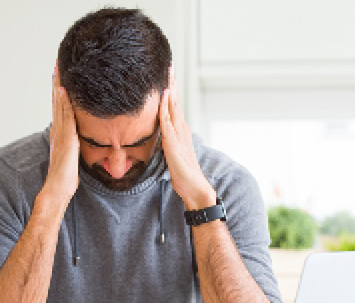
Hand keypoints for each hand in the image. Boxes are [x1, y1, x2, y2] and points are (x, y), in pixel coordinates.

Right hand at [43, 63, 79, 204]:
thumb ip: (73, 145)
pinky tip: (64, 90)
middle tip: (57, 63)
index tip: (60, 74)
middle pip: (56, 100)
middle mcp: (58, 129)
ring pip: (58, 104)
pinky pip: (65, 116)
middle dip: (56, 81)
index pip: (59, 106)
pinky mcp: (66, 138)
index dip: (59, 90)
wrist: (58, 188)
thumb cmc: (66, 177)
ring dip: (58, 85)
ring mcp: (60, 133)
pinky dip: (63, 102)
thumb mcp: (72, 156)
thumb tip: (78, 140)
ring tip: (58, 68)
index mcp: (59, 133)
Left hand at [160, 67, 215, 209]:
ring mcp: (178, 133)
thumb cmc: (183, 172)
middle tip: (170, 63)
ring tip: (168, 72)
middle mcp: (180, 127)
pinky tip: (163, 95)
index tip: (167, 74)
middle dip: (172, 82)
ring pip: (173, 106)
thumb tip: (161, 137)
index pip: (173, 104)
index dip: (170, 89)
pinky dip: (165, 106)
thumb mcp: (172, 153)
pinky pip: (167, 120)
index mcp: (179, 129)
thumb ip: (168, 142)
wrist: (193, 186)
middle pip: (175, 100)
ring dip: (169, 88)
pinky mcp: (173, 142)